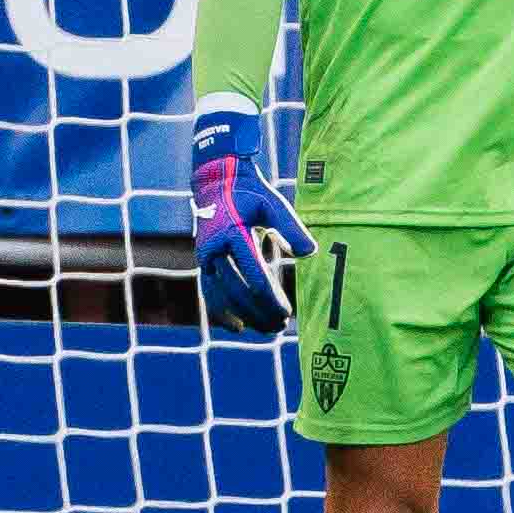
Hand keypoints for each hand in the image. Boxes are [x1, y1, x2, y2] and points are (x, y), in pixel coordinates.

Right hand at [190, 103, 312, 334]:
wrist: (217, 182)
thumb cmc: (250, 194)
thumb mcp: (273, 203)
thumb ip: (292, 227)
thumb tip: (310, 253)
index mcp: (233, 233)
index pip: (252, 274)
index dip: (269, 296)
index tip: (286, 312)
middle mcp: (215, 249)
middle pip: (237, 290)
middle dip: (259, 311)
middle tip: (280, 325)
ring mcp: (206, 258)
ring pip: (222, 296)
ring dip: (245, 316)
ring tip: (268, 329)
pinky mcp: (203, 264)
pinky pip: (209, 294)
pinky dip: (222, 312)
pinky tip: (239, 327)